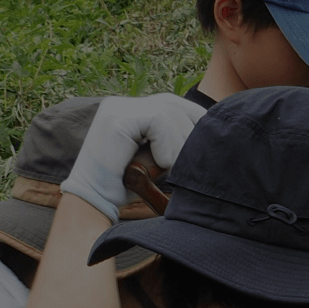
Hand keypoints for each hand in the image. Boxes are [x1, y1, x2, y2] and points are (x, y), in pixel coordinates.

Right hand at [60, 93, 203, 221]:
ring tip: (170, 168)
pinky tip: (160, 164)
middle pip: (177, 105)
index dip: (197, 125)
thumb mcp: (159, 158)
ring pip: (171, 112)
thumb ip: (175, 141)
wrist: (95, 202)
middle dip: (192, 135)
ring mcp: (116, 109)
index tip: (206, 150)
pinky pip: (158, 121)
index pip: (177, 105)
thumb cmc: (130, 186)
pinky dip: (167, 146)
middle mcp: (123, 104)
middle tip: (189, 163)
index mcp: (133, 110)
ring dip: (180, 146)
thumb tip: (213, 133)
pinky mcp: (115, 120)